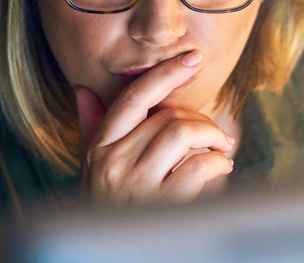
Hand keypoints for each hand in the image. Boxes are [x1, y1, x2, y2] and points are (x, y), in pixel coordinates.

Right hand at [74, 50, 234, 204]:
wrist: (104, 254)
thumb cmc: (104, 210)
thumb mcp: (89, 170)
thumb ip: (91, 129)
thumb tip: (82, 90)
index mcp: (98, 148)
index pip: (133, 97)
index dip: (165, 73)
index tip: (192, 59)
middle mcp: (112, 162)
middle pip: (166, 116)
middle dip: (200, 120)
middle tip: (215, 135)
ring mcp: (136, 185)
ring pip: (182, 133)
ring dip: (213, 137)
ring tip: (221, 150)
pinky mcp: (160, 206)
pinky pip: (198, 166)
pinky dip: (218, 163)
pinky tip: (221, 169)